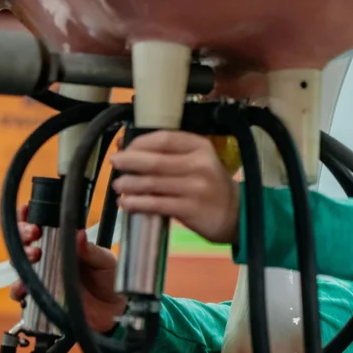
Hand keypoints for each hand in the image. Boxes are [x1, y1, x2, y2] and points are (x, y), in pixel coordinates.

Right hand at [8, 205, 124, 331]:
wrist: (115, 311)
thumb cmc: (110, 281)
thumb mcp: (106, 261)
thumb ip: (91, 250)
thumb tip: (79, 233)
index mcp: (63, 244)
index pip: (40, 225)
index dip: (29, 216)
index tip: (28, 211)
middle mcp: (48, 259)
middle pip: (23, 242)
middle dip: (23, 233)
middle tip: (34, 233)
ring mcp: (43, 278)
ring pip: (18, 265)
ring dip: (20, 258)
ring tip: (35, 254)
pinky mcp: (41, 299)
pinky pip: (21, 294)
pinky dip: (18, 289)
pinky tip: (25, 285)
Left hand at [109, 130, 240, 243]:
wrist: (238, 214)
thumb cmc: (213, 186)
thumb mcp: (200, 162)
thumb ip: (172, 155)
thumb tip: (130, 148)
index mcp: (200, 147)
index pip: (164, 138)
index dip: (139, 142)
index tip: (125, 147)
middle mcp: (199, 164)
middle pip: (155, 160)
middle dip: (129, 161)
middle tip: (115, 163)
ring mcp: (195, 187)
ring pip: (152, 183)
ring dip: (129, 184)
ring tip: (118, 185)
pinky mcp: (190, 209)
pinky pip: (156, 204)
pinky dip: (137, 203)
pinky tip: (127, 203)